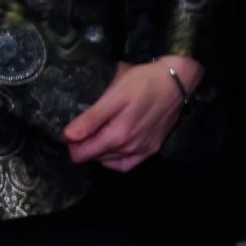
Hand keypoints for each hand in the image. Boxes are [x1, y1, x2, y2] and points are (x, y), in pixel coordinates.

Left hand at [62, 57, 198, 172]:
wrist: (177, 81)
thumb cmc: (143, 82)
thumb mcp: (113, 95)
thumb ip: (91, 119)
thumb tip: (68, 137)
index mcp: (116, 136)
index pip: (81, 155)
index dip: (72, 143)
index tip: (75, 127)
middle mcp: (128, 148)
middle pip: (94, 158)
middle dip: (86, 145)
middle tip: (88, 125)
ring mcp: (142, 150)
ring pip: (109, 161)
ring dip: (100, 151)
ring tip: (100, 133)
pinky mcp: (153, 148)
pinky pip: (128, 165)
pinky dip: (116, 160)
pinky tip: (115, 149)